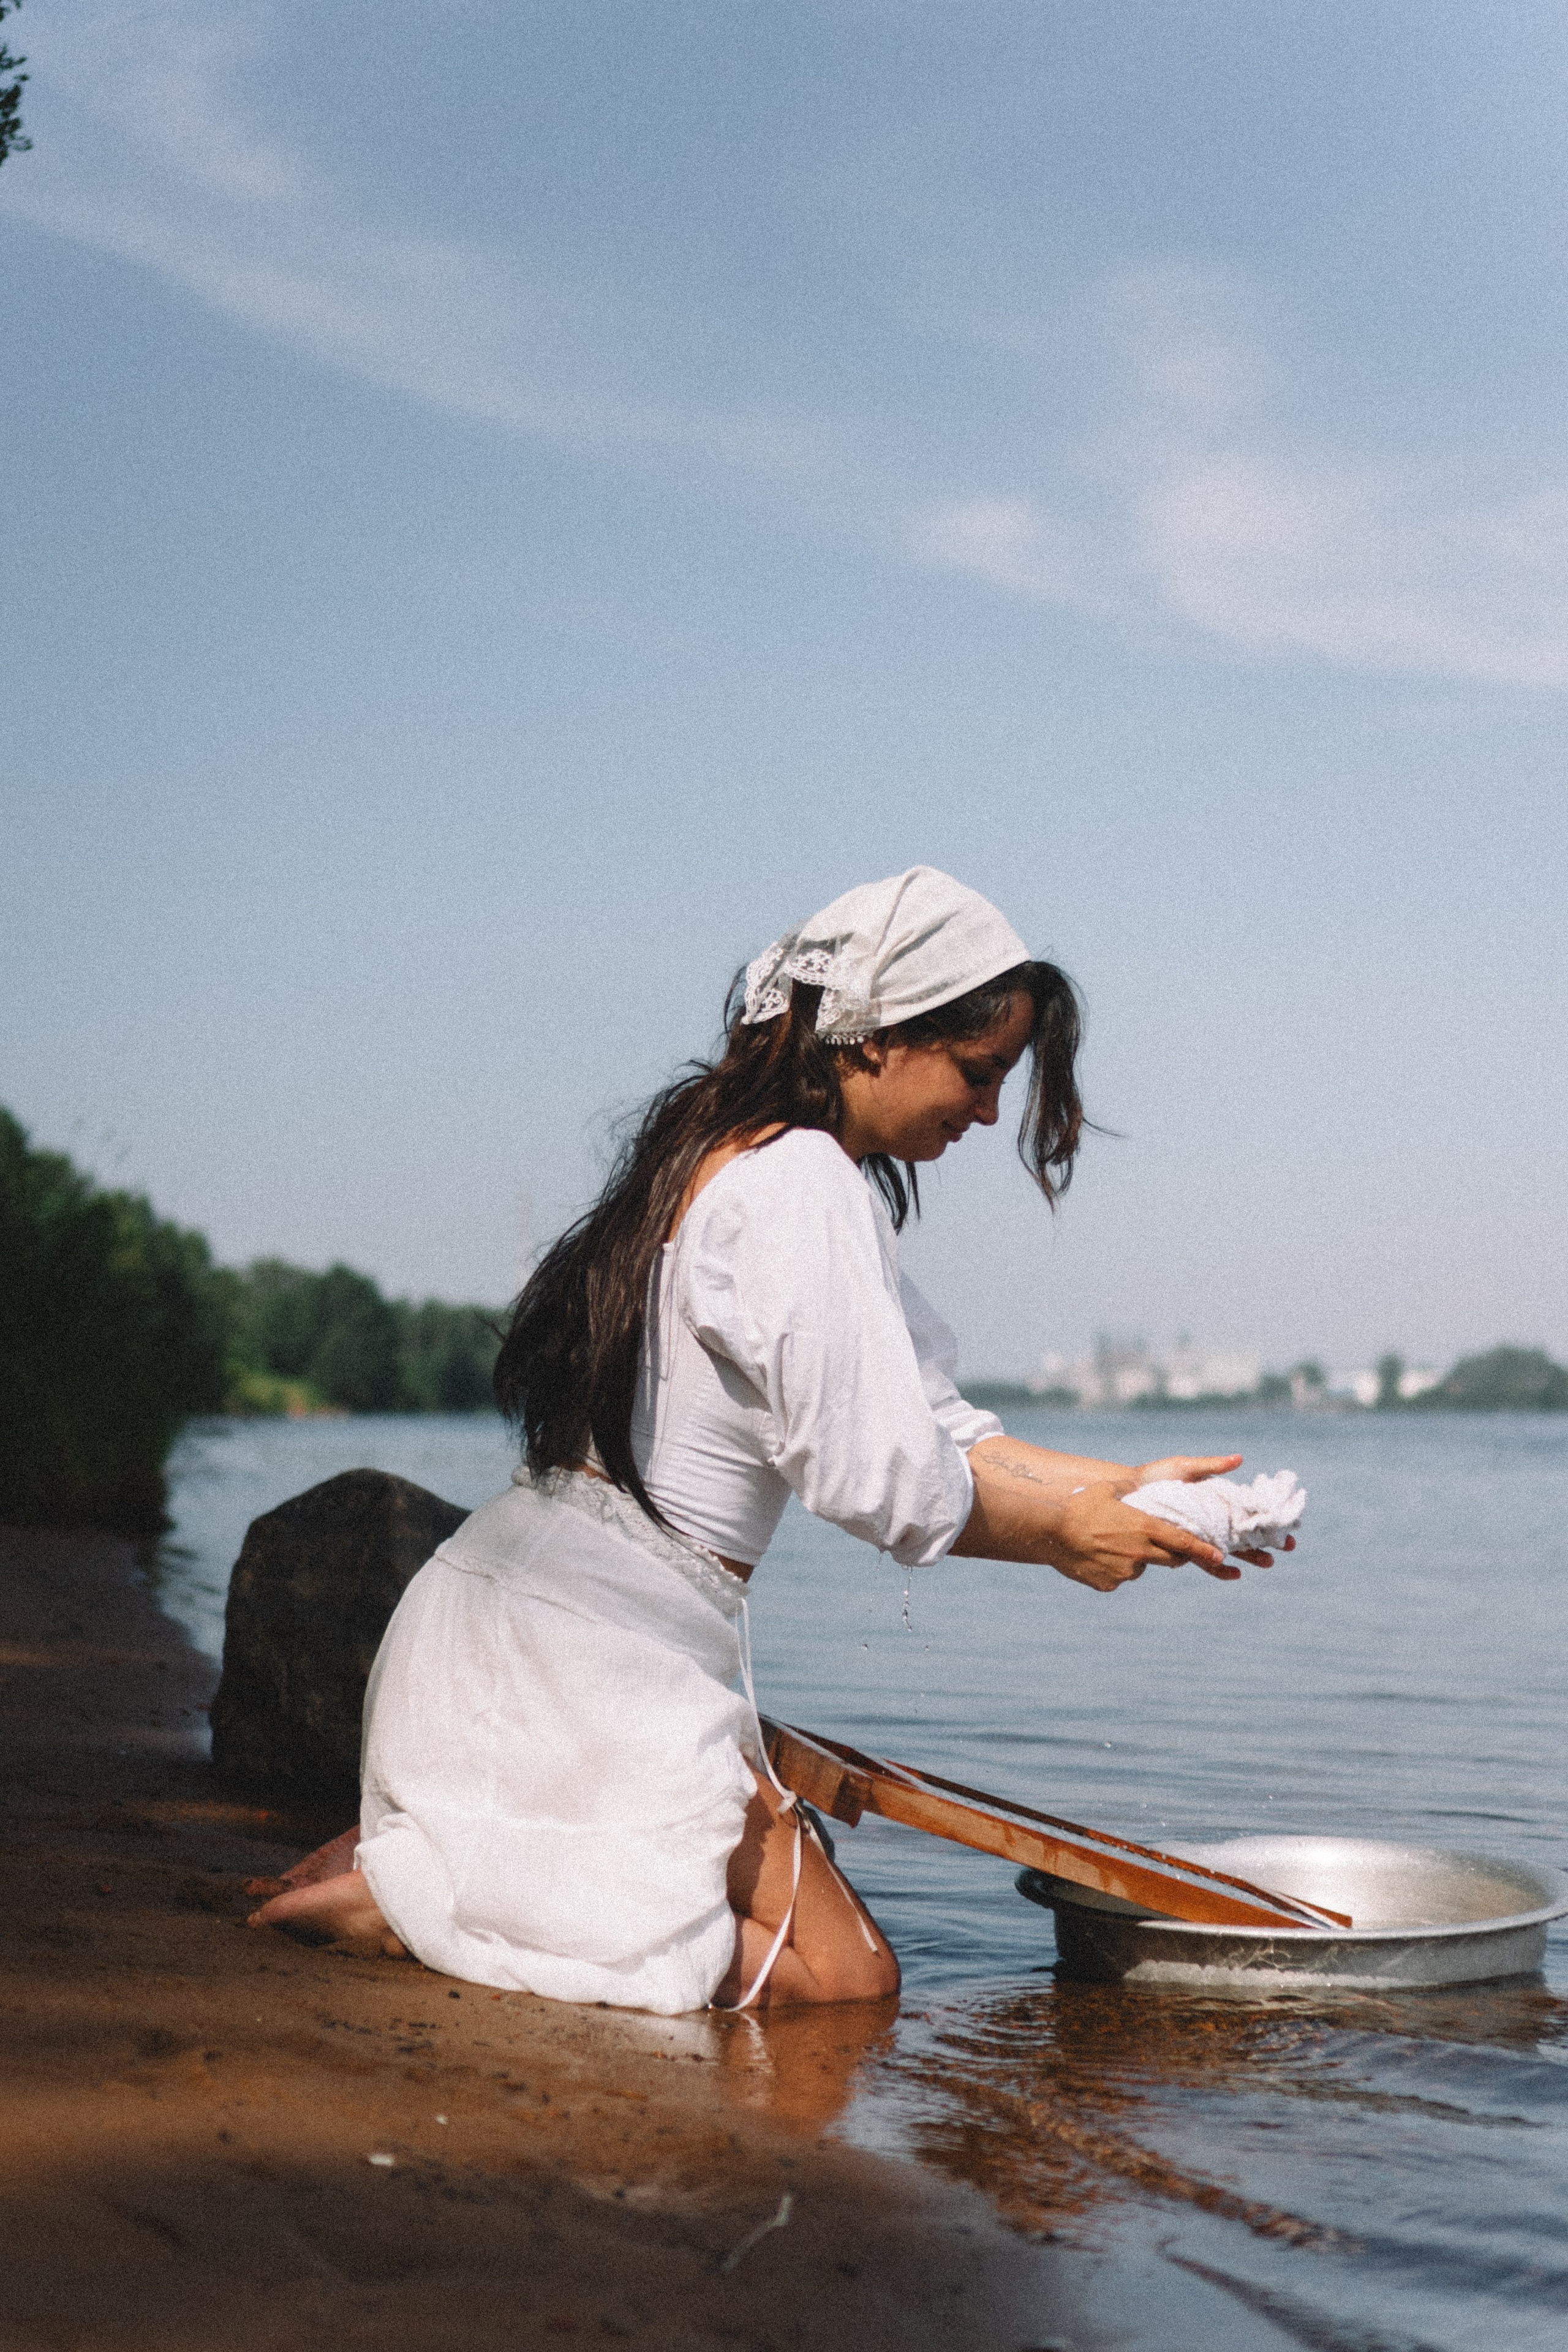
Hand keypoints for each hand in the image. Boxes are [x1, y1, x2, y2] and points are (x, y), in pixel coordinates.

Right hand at [1043, 1480, 1236, 1592]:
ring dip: (1135, 1559)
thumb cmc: (1079, 1505)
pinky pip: (1119, 1577)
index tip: (1220, 1556)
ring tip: (1108, 1544)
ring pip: (1141, 1567)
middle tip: (1160, 1545)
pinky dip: (1113, 1569)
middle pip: (1171, 1559)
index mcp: (1144, 1527)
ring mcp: (1125, 1571)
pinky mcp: (1110, 1584)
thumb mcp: (1108, 1489)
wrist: (1050, 1531)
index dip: (1204, 1550)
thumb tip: (1135, 1482)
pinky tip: (1095, 1557)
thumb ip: (1128, 1489)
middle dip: (1173, 1554)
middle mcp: (1140, 1552)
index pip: (1183, 1542)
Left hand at [1126, 1453, 1295, 1569]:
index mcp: (1215, 1503)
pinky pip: (1204, 1559)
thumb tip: (1240, 1459)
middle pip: (1244, 1535)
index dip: (1267, 1521)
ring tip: (1267, 1563)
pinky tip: (1234, 1574)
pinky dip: (1219, 1567)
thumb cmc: (1157, 1477)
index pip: (1247, 1514)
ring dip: (1249, 1557)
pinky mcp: (1184, 1545)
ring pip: (1229, 1550)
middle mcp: (1210, 1521)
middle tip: (1287, 1548)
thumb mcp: (1186, 1467)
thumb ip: (1212, 1466)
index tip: (1287, 1525)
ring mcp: (1199, 1535)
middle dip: (1266, 1542)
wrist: (1127, 1492)